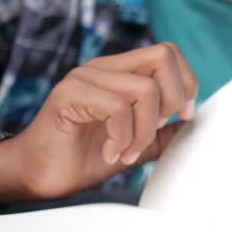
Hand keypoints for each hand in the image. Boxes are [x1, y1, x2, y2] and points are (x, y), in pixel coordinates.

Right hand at [0, 42, 197, 201]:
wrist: (41, 177)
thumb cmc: (85, 159)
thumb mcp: (136, 146)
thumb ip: (161, 133)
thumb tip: (190, 122)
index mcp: (121, 73)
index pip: (168, 54)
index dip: (186, 83)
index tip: (183, 116)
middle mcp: (104, 68)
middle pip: (162, 57)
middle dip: (172, 100)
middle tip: (155, 131)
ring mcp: (85, 77)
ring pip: (145, 89)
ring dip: (145, 131)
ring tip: (127, 153)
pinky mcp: (69, 95)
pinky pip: (118, 108)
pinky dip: (123, 138)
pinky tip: (111, 154)